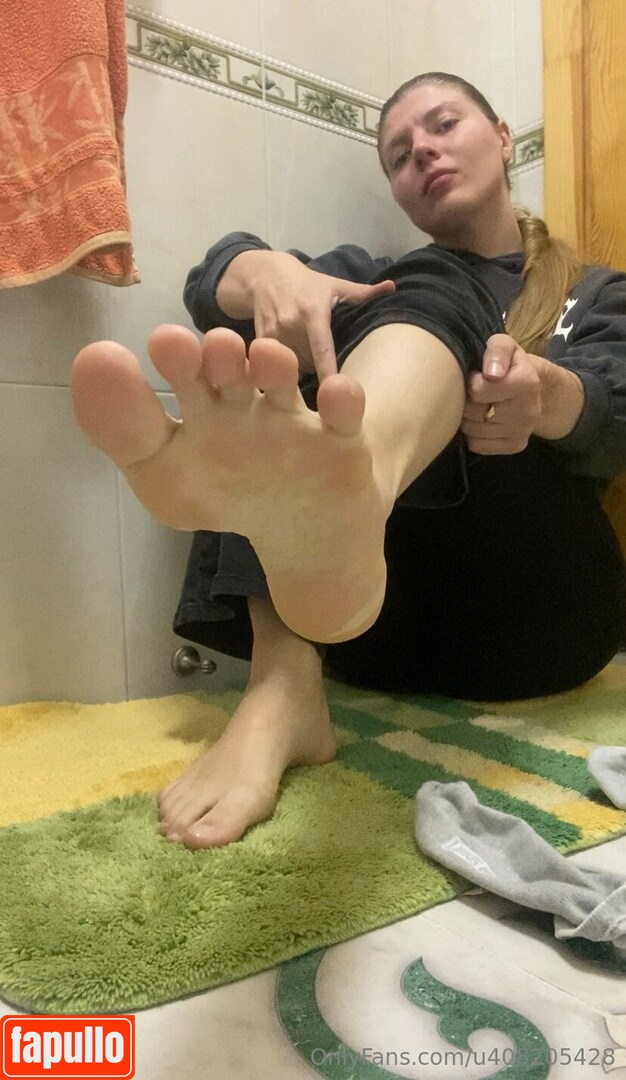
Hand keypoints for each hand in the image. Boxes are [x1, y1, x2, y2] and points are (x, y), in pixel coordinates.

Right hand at [246, 252, 395, 380]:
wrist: (264, 276)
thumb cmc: (307, 284)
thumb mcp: (334, 285)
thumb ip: (363, 292)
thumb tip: (392, 286)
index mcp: (313, 311)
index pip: (323, 348)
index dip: (328, 373)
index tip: (335, 393)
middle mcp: (291, 323)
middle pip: (310, 362)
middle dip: (318, 364)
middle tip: (320, 350)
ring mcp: (273, 333)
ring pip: (294, 366)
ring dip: (302, 365)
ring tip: (304, 347)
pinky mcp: (260, 340)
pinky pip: (276, 366)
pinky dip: (285, 365)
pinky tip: (288, 353)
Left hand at [461, 334, 542, 453]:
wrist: (538, 389)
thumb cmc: (512, 364)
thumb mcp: (505, 345)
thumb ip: (497, 350)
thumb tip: (492, 373)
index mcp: (526, 383)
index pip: (478, 390)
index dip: (471, 382)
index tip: (477, 377)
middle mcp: (528, 411)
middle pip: (471, 412)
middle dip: (467, 401)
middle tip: (474, 393)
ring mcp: (522, 432)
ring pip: (472, 430)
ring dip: (468, 418)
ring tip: (479, 405)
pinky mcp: (514, 446)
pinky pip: (477, 445)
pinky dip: (474, 434)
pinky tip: (483, 421)